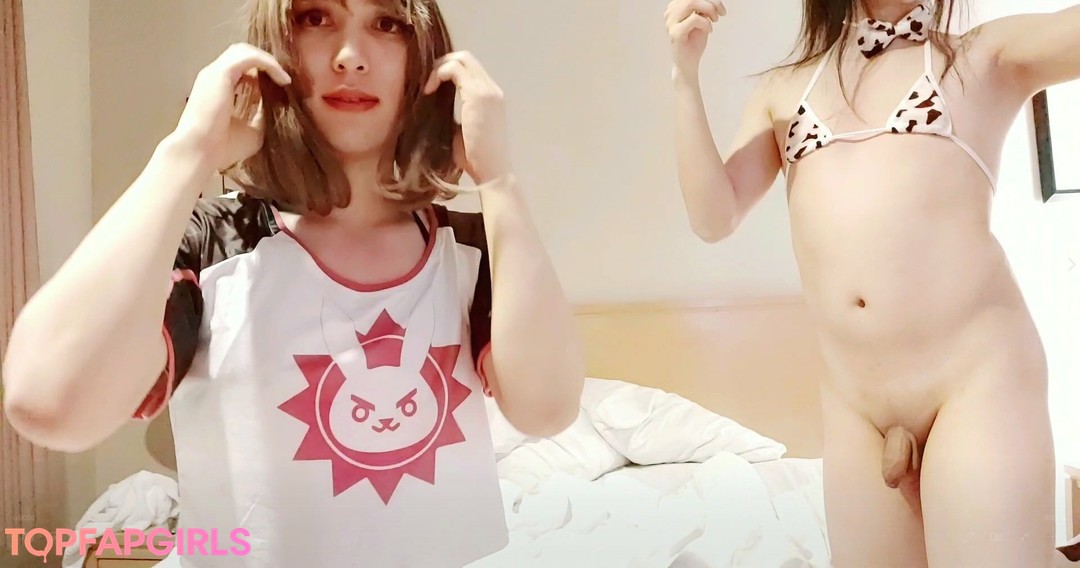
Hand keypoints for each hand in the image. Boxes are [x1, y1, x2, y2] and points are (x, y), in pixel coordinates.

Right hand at [172, 43, 291, 171]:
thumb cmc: (223, 147)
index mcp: (219, 88)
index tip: (282, 86)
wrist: (201, 152)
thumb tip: (278, 105)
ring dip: (268, 61)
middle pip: (242, 55)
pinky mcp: (221, 72)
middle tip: (284, 79)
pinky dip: (268, 63)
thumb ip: (262, 114)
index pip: (242, 69)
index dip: (263, 73)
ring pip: (244, 50)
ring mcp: (215, 72)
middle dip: (266, 63)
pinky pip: (249, 57)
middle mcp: (215, 77)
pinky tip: (282, 78)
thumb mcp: (253, 130)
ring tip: (284, 78)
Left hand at [422, 51, 511, 184]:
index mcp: (491, 97)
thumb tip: (431, 106)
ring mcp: (487, 91)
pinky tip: (429, 90)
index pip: (469, 68)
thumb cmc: (475, 159)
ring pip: (461, 58)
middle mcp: (492, 89)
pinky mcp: (478, 95)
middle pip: (465, 57)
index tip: (432, 86)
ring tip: (427, 86)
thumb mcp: (460, 130)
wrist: (491, 172)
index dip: (448, 70)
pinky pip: (455, 69)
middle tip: (427, 82)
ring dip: (439, 67)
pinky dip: (439, 74)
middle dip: (442, 64)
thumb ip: (452, 114)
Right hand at [665, 0, 725, 79]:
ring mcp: (671, 22)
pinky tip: (709, 30)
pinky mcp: (675, 33)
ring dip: (709, 9)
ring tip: (715, 19)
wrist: (688, 63)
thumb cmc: (694, 42)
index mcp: (675, 7)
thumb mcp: (701, 19)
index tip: (720, 8)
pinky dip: (706, 23)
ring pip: (691, 3)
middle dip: (711, 1)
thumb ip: (703, 8)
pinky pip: (694, 19)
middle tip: (721, 13)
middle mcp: (670, 13)